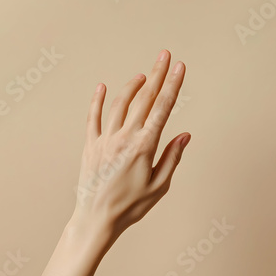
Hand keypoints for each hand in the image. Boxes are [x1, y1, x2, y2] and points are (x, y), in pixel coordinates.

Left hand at [71, 49, 190, 240]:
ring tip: (143, 74)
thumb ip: (172, 158)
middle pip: (144, 99)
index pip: (162, 109)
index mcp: (144, 147)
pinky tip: (101, 87)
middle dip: (156, 75)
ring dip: (133, 86)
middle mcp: (124, 138)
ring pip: (119, 104)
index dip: (172, 85)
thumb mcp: (159, 186)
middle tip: (165, 56)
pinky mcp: (90, 145)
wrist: (96, 219)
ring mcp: (105, 139)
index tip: (179, 67)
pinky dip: (97, 101)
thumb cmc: (130, 207)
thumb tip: (185, 135)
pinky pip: (92, 117)